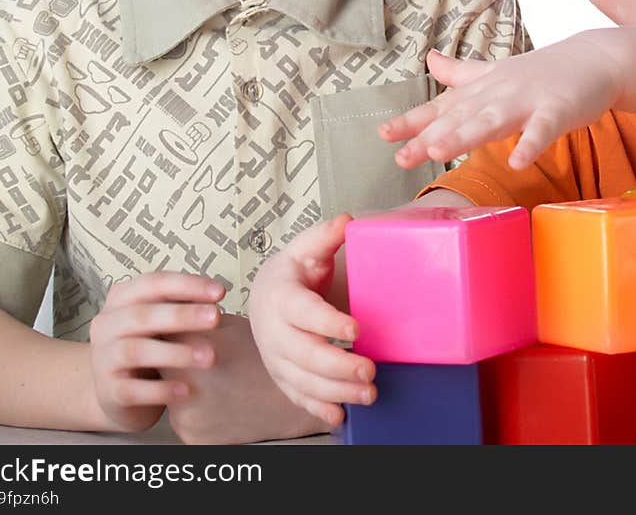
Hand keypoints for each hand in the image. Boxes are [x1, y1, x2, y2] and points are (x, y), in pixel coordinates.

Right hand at [88, 272, 223, 432]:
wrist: (118, 394)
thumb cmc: (149, 345)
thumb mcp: (159, 321)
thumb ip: (179, 305)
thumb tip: (216, 295)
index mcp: (121, 299)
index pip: (153, 283)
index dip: (187, 285)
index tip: (220, 292)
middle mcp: (107, 325)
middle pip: (142, 315)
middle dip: (182, 315)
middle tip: (215, 318)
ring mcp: (104, 358)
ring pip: (136, 351)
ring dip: (175, 353)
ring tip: (208, 357)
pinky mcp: (108, 392)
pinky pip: (132, 390)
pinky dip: (160, 390)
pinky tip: (186, 391)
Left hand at [162, 313, 331, 444]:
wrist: (288, 400)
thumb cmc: (262, 358)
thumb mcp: (229, 325)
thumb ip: (193, 318)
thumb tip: (165, 309)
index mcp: (192, 343)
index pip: (159, 332)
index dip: (167, 330)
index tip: (174, 331)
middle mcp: (182, 377)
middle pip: (159, 364)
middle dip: (170, 359)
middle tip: (197, 359)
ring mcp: (184, 411)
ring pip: (169, 393)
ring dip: (181, 387)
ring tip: (214, 381)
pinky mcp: (190, 435)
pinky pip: (181, 417)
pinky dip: (193, 410)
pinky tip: (217, 401)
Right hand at [248, 214, 376, 427]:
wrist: (264, 295)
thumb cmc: (292, 271)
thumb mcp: (306, 247)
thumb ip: (326, 235)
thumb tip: (346, 220)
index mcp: (281, 296)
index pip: (303, 312)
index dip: (327, 322)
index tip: (356, 328)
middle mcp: (274, 331)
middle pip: (304, 354)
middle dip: (338, 365)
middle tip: (370, 370)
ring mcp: (276, 358)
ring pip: (303, 381)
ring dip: (336, 391)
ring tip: (368, 393)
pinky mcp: (282, 376)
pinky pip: (297, 397)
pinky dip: (317, 409)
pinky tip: (340, 416)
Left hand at [378, 33, 624, 169]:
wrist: (593, 59)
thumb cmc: (541, 73)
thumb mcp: (495, 72)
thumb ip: (460, 73)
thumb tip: (429, 59)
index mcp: (481, 91)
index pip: (441, 108)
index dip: (412, 121)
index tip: (383, 135)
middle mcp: (497, 94)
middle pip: (460, 118)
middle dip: (429, 137)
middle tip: (402, 157)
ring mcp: (527, 101)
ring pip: (492, 121)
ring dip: (465, 135)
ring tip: (439, 152)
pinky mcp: (557, 110)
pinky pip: (542, 130)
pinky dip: (530, 144)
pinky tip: (518, 162)